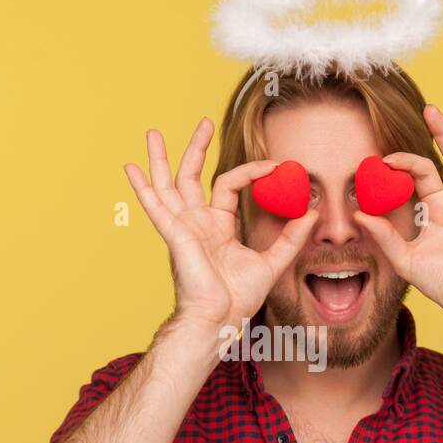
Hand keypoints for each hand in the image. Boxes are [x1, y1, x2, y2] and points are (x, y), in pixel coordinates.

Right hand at [124, 118, 317, 330]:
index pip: (230, 185)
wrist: (219, 321)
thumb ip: (291, 237)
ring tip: (153, 132)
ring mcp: (183, 227)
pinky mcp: (175, 234)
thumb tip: (312, 212)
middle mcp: (197, 222)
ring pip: (169, 184)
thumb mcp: (272, 262)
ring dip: (160, 158)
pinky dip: (142, 187)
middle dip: (196, 148)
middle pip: (192, 176)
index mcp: (217, 226)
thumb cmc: (238, 299)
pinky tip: (130, 167)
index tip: (276, 164)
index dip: (252, 171)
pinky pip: (156, 206)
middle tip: (203, 121)